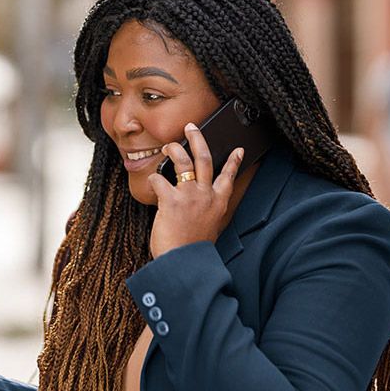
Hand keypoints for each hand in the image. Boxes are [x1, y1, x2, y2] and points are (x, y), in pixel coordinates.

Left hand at [148, 123, 243, 257]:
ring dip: (175, 149)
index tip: (238, 149)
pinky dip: (153, 178)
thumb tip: (194, 204)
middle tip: (191, 127)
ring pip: (184, 161)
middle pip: (205, 158)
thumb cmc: (192, 250)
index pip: (228, 177)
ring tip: (167, 145)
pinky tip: (151, 181)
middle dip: (198, 139)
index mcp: (218, 204)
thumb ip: (204, 212)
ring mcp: (190, 196)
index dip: (234, 162)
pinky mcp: (171, 199)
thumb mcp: (208, 228)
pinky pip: (159, 180)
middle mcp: (206, 195)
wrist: (183, 263)